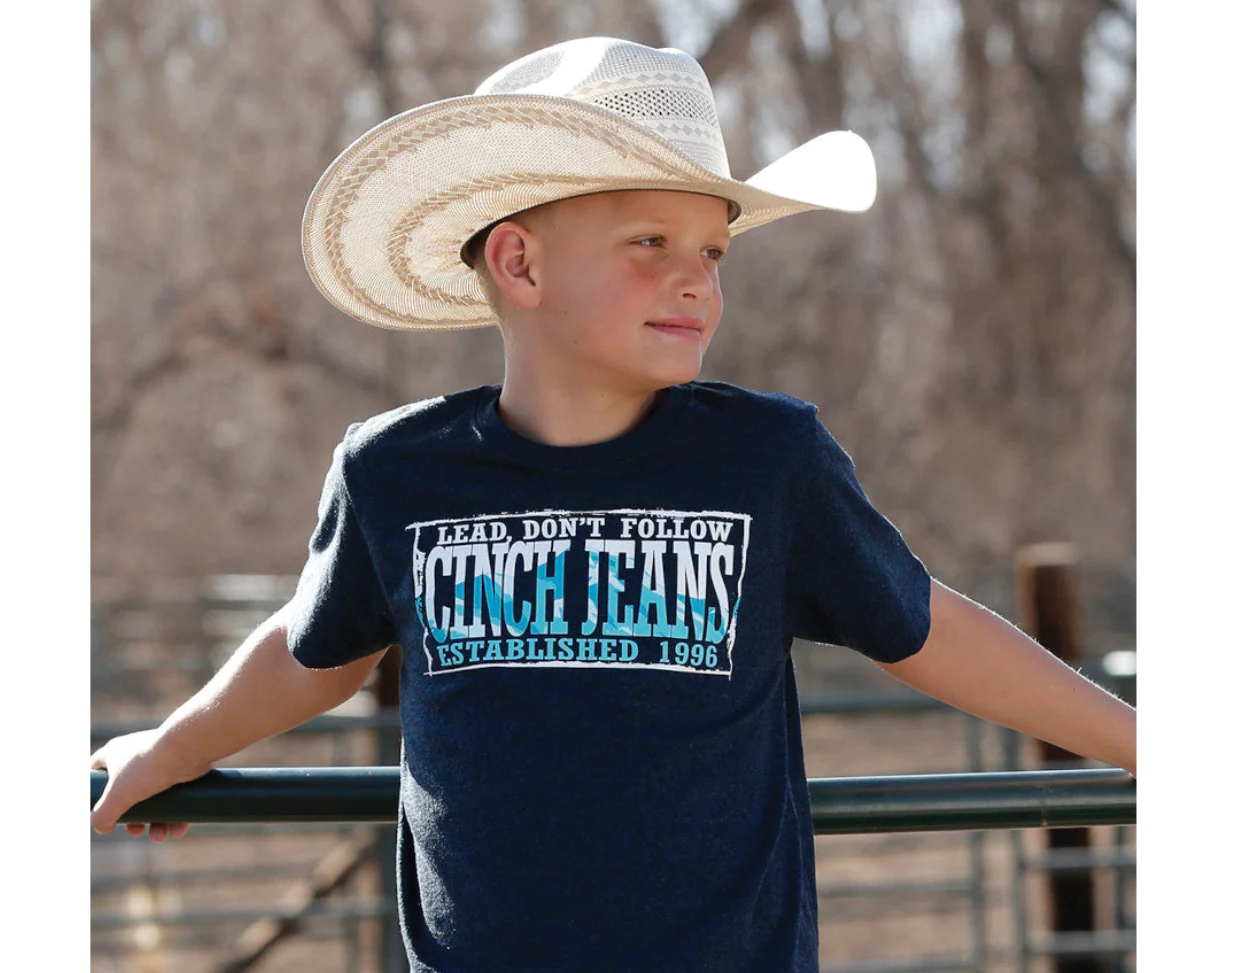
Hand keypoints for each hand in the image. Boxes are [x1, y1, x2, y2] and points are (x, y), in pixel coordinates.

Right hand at [90, 728, 204, 841]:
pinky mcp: (183, 768)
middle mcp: (138, 756)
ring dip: (157, 821)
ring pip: (155, 797)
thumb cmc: (148, 766)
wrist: (190, 748)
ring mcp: (162, 762)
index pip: (96, 769)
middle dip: (133, 817)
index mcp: (115, 754)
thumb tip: (101, 827)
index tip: (95, 807)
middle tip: (136, 831)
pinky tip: (177, 830)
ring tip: (160, 835)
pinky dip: (177, 814)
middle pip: (129, 792)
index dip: (93, 788)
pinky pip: (177, 796)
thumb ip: (102, 814)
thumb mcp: (117, 795)